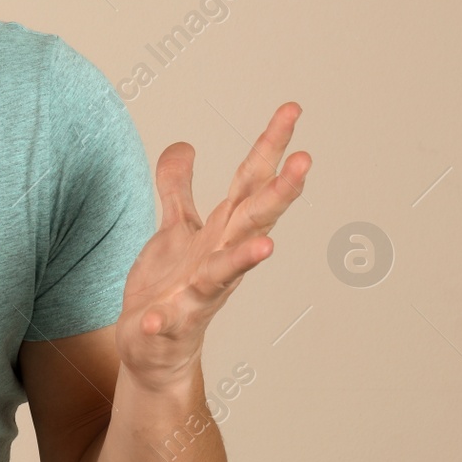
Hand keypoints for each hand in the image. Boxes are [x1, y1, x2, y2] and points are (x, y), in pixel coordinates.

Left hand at [114, 102, 310, 391]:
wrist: (155, 352)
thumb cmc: (171, 288)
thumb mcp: (173, 230)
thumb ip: (178, 188)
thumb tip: (185, 145)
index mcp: (220, 234)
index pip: (251, 182)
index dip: (270, 145)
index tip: (292, 109)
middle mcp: (217, 261)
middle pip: (252, 221)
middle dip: (279, 193)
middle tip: (305, 161)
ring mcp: (196, 295)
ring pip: (224, 274)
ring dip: (243, 259)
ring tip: (267, 247)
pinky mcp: (167, 326)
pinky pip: (167, 322)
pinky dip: (162, 320)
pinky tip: (155, 317)